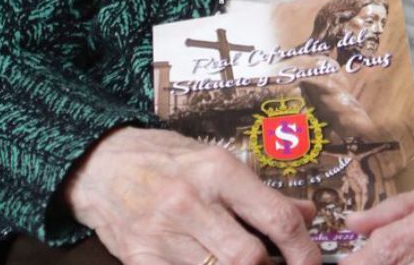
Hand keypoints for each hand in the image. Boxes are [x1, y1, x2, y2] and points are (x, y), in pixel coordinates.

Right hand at [63, 126, 318, 264]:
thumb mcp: (215, 160)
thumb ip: (259, 192)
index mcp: (218, 171)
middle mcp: (192, 202)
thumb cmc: (165, 159)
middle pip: (249, 258)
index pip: (276, 218)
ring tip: (241, 263)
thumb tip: (306, 214)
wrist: (101, 164)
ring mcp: (164, 235)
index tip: (312, 263)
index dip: (304, 251)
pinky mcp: (141, 260)